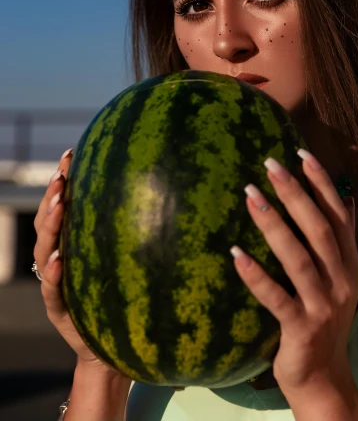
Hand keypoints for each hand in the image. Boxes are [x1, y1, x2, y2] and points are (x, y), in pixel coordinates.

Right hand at [33, 148, 117, 371]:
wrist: (114, 346)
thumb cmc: (126, 294)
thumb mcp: (128, 255)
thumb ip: (136, 224)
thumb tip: (171, 181)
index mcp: (74, 240)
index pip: (63, 203)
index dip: (63, 178)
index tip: (70, 152)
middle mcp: (60, 257)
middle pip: (48, 222)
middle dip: (52, 197)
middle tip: (61, 176)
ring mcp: (56, 283)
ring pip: (44, 251)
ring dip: (50, 227)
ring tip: (60, 206)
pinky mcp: (60, 310)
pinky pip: (52, 290)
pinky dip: (55, 274)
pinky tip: (60, 261)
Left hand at [230, 147, 357, 393]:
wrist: (326, 378)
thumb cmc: (326, 319)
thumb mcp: (342, 278)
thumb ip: (343, 240)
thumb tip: (346, 198)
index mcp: (350, 263)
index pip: (337, 214)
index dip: (320, 182)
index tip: (300, 152)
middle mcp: (341, 280)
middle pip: (318, 228)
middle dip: (295, 193)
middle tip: (269, 164)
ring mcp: (322, 305)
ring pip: (298, 257)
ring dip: (273, 224)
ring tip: (249, 195)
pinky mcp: (301, 328)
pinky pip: (276, 298)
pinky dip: (256, 275)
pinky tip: (235, 254)